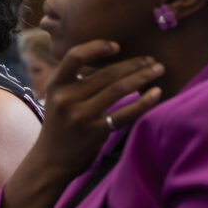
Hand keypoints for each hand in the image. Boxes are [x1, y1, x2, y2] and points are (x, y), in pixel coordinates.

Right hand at [35, 40, 162, 179]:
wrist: (49, 161)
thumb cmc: (59, 125)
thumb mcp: (56, 98)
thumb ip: (75, 81)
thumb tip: (108, 62)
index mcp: (55, 85)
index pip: (75, 56)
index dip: (97, 47)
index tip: (117, 46)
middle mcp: (66, 98)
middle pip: (105, 73)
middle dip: (133, 64)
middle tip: (151, 59)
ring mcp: (81, 116)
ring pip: (118, 89)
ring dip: (142, 77)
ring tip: (158, 70)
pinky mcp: (95, 132)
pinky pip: (125, 114)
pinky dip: (144, 102)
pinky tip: (156, 93)